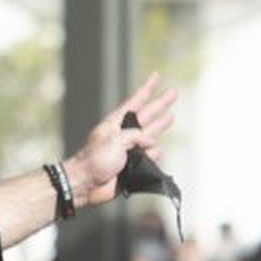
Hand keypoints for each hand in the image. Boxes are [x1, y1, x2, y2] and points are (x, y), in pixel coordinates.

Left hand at [62, 73, 177, 208]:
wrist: (87, 185)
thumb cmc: (95, 160)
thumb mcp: (115, 140)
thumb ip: (136, 136)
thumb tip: (152, 143)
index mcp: (116, 124)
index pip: (135, 102)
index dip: (147, 88)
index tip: (156, 75)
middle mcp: (124, 134)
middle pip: (147, 115)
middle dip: (161, 104)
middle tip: (174, 93)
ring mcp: (129, 149)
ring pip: (151, 134)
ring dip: (160, 126)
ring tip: (170, 117)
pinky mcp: (134, 165)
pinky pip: (150, 157)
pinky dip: (154, 156)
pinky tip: (156, 152)